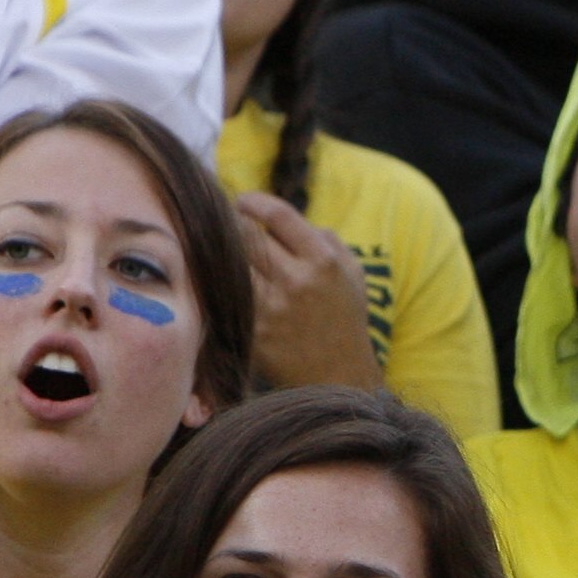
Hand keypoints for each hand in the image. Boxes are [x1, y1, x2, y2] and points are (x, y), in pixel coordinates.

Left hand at [238, 194, 385, 392]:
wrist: (339, 376)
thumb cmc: (343, 317)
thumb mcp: (352, 272)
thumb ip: (325, 238)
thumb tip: (282, 217)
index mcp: (323, 260)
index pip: (277, 214)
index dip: (253, 202)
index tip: (243, 201)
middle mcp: (298, 281)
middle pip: (247, 235)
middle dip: (236, 227)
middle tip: (230, 227)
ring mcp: (274, 307)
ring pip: (232, 263)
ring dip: (227, 256)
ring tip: (226, 255)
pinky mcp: (255, 330)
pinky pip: (230, 295)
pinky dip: (225, 285)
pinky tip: (226, 283)